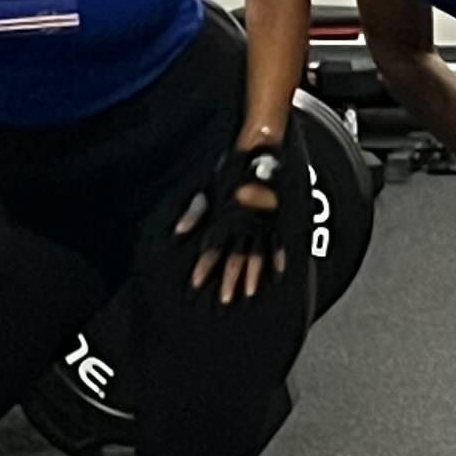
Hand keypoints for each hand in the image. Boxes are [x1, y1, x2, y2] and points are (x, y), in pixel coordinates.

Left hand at [177, 125, 311, 306]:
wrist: (261, 156)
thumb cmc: (231, 170)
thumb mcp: (207, 189)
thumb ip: (193, 212)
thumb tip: (178, 232)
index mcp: (225, 218)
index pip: (212, 248)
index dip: (204, 266)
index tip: (196, 283)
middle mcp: (243, 225)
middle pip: (235, 258)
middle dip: (229, 280)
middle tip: (225, 300)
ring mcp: (262, 224)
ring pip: (256, 256)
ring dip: (252, 276)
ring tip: (248, 293)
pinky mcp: (275, 220)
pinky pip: (277, 244)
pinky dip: (276, 260)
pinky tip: (277, 274)